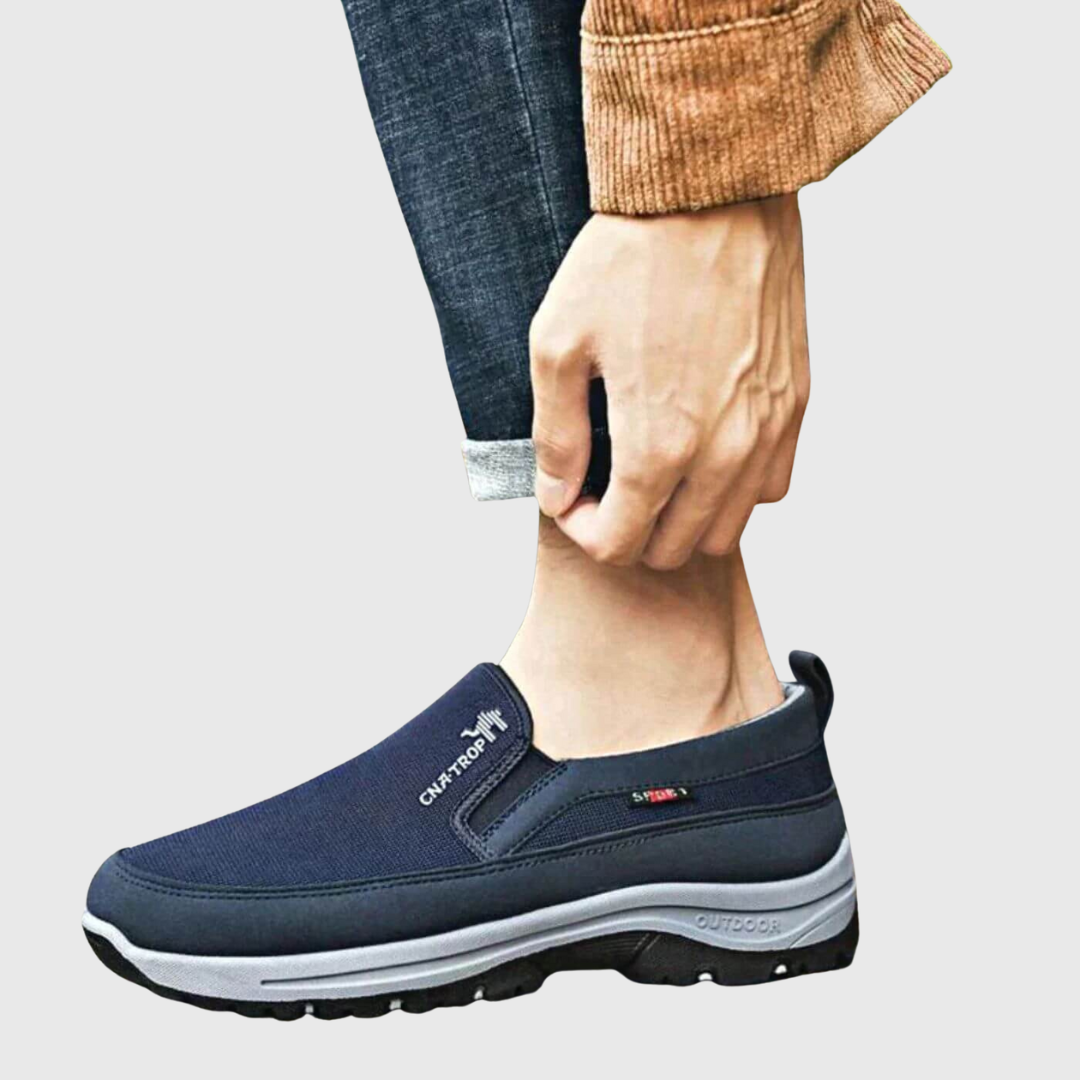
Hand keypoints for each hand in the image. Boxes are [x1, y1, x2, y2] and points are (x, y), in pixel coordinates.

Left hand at [530, 194, 809, 568]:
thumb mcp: (559, 344)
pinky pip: (771, 486)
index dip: (582, 528)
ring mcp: (768, 431)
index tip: (571, 493)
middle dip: (629, 531)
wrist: (712, 192)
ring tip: (654, 474)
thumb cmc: (628, 260)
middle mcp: (723, 453)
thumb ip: (555, 438)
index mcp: (659, 446)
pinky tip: (704, 451)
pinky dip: (735, 490)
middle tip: (606, 486)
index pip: (617, 544)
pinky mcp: (795, 405)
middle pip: (671, 549)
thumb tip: (558, 497)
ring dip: (681, 519)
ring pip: (724, 530)